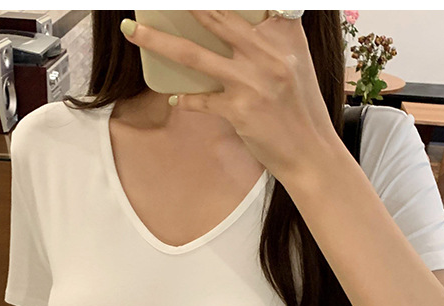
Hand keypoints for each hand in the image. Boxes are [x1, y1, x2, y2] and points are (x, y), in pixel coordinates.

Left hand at [120, 10, 338, 180]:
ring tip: (132, 32)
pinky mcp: (239, 110)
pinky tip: (175, 99)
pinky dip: (184, 99)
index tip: (190, 0)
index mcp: (284, 34)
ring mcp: (251, 81)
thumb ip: (271, 39)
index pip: (249, 4)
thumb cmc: (301, 109)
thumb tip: (238, 23)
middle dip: (181, 5)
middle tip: (149, 0)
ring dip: (157, 41)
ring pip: (193, 53)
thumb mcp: (296, 63)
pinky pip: (199, 99)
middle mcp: (267, 52)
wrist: (311, 153)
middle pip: (214, 16)